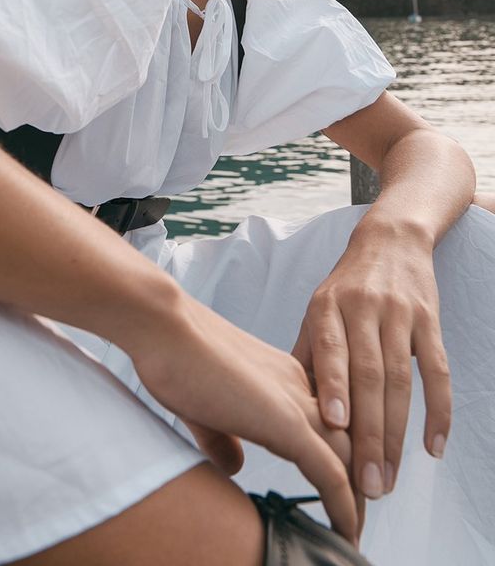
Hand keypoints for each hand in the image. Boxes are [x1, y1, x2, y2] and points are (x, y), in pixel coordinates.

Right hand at [127, 293, 361, 546]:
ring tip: (353, 536)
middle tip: (357, 522)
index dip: (336, 457)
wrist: (165, 327)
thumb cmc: (175, 356)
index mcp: (282, 377)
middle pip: (348, 439)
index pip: (326, 422)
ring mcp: (296, 403)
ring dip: (357, 500)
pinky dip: (343, 507)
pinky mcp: (286, 422)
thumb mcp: (204, 404)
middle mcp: (298, 386)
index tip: (337, 489)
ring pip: (349, 457)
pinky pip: (330, 472)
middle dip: (356, 482)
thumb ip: (222, 435)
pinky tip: (345, 533)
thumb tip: (233, 463)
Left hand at [291, 222, 450, 500]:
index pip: (331, 350)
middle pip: (368, 375)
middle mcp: (362, 308)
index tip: (332, 427)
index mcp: (327, 307)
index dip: (332, 387)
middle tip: (365, 483)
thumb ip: (305, 357)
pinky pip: (437, 370)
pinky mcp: (429, 320)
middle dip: (368, 433)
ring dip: (396, 434)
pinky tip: (433, 446)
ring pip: (400, 380)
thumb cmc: (345, 286)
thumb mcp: (316, 310)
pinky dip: (439, 410)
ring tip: (387, 478)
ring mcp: (398, 314)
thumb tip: (284, 410)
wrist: (391, 239)